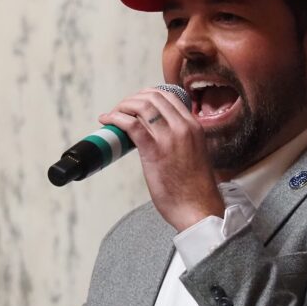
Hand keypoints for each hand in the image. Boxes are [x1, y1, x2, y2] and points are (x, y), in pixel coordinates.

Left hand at [99, 88, 223, 230]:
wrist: (199, 209)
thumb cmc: (195, 189)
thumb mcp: (194, 153)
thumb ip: (181, 140)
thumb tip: (157, 135)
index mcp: (194, 126)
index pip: (168, 96)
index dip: (147, 95)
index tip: (135, 104)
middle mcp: (183, 127)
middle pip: (153, 96)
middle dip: (132, 99)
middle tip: (121, 110)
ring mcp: (170, 137)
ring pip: (141, 106)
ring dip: (122, 107)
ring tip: (112, 115)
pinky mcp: (155, 151)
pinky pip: (132, 125)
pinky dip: (116, 119)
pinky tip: (107, 121)